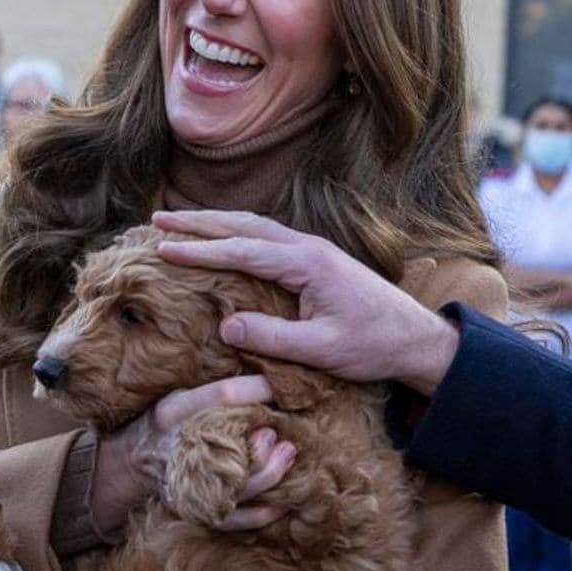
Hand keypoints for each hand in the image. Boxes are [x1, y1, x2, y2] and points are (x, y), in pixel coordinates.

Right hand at [90, 375, 295, 536]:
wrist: (134, 460)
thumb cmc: (170, 419)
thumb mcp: (182, 394)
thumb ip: (215, 391)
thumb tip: (267, 376)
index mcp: (174, 410)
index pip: (223, 395)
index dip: (257, 389)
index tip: (281, 384)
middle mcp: (178, 448)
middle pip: (230, 448)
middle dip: (263, 442)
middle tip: (282, 433)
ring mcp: (185, 483)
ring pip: (236, 487)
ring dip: (271, 473)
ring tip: (288, 454)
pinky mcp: (193, 510)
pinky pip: (235, 519)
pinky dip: (263, 512)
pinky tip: (285, 500)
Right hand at [152, 209, 460, 394]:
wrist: (415, 336)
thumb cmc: (373, 345)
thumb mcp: (322, 350)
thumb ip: (273, 339)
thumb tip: (226, 325)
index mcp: (307, 263)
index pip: (242, 250)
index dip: (200, 250)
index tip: (163, 248)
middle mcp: (307, 247)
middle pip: (244, 225)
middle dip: (199, 222)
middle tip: (156, 220)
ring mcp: (312, 250)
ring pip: (255, 227)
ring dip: (215, 223)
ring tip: (178, 222)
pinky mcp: (315, 260)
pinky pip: (266, 238)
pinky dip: (236, 234)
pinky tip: (222, 240)